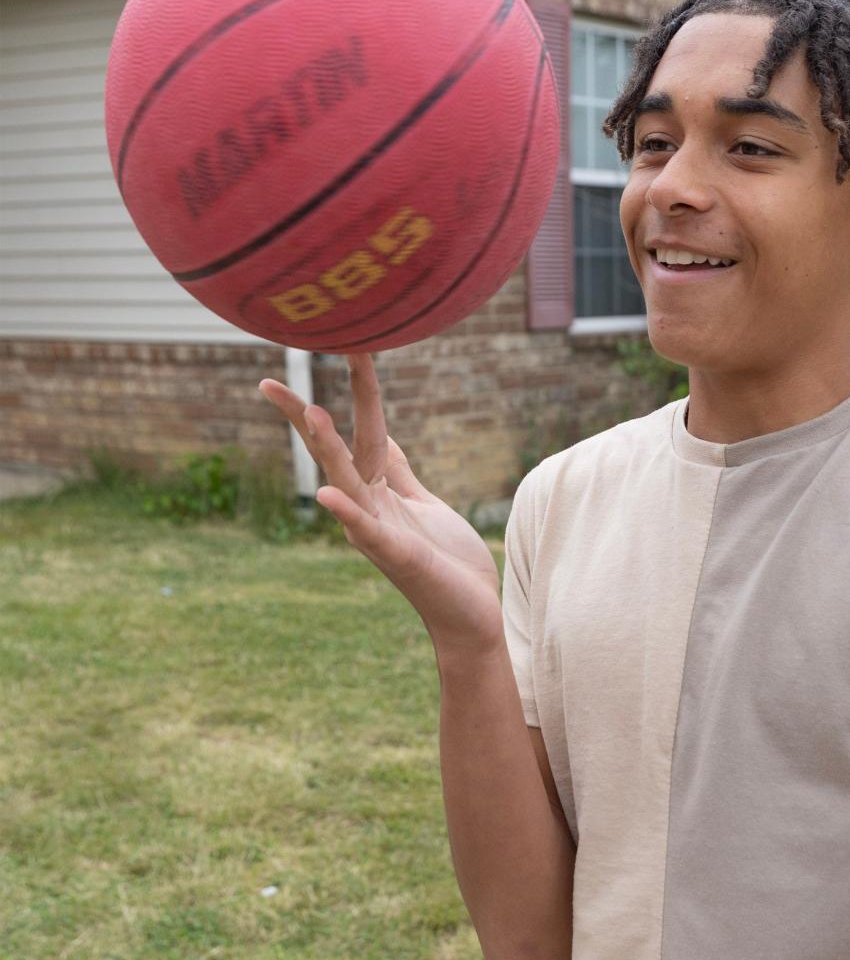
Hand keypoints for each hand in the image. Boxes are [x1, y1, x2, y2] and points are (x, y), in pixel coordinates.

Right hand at [259, 354, 503, 650]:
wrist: (470, 614)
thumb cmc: (448, 561)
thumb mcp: (423, 502)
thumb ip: (400, 472)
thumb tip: (387, 435)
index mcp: (379, 489)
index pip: (359, 430)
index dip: (351, 389)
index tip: (336, 344)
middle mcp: (368, 506)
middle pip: (334, 451)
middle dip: (306, 417)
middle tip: (268, 382)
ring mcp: (378, 531)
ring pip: (347, 481)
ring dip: (328, 450)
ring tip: (311, 412)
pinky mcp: (397, 556)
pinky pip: (367, 530)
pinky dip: (346, 513)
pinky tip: (324, 495)